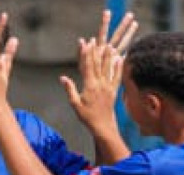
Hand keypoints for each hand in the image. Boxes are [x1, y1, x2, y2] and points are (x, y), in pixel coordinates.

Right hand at [61, 10, 137, 125]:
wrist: (102, 125)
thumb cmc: (86, 116)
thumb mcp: (75, 104)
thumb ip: (70, 90)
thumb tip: (62, 78)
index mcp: (89, 86)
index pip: (87, 66)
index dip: (85, 53)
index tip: (84, 43)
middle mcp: (100, 84)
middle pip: (97, 64)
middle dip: (95, 51)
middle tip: (94, 39)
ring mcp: (108, 86)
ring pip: (108, 68)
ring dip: (108, 56)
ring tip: (108, 45)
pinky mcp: (114, 90)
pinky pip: (117, 76)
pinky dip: (119, 67)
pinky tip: (120, 58)